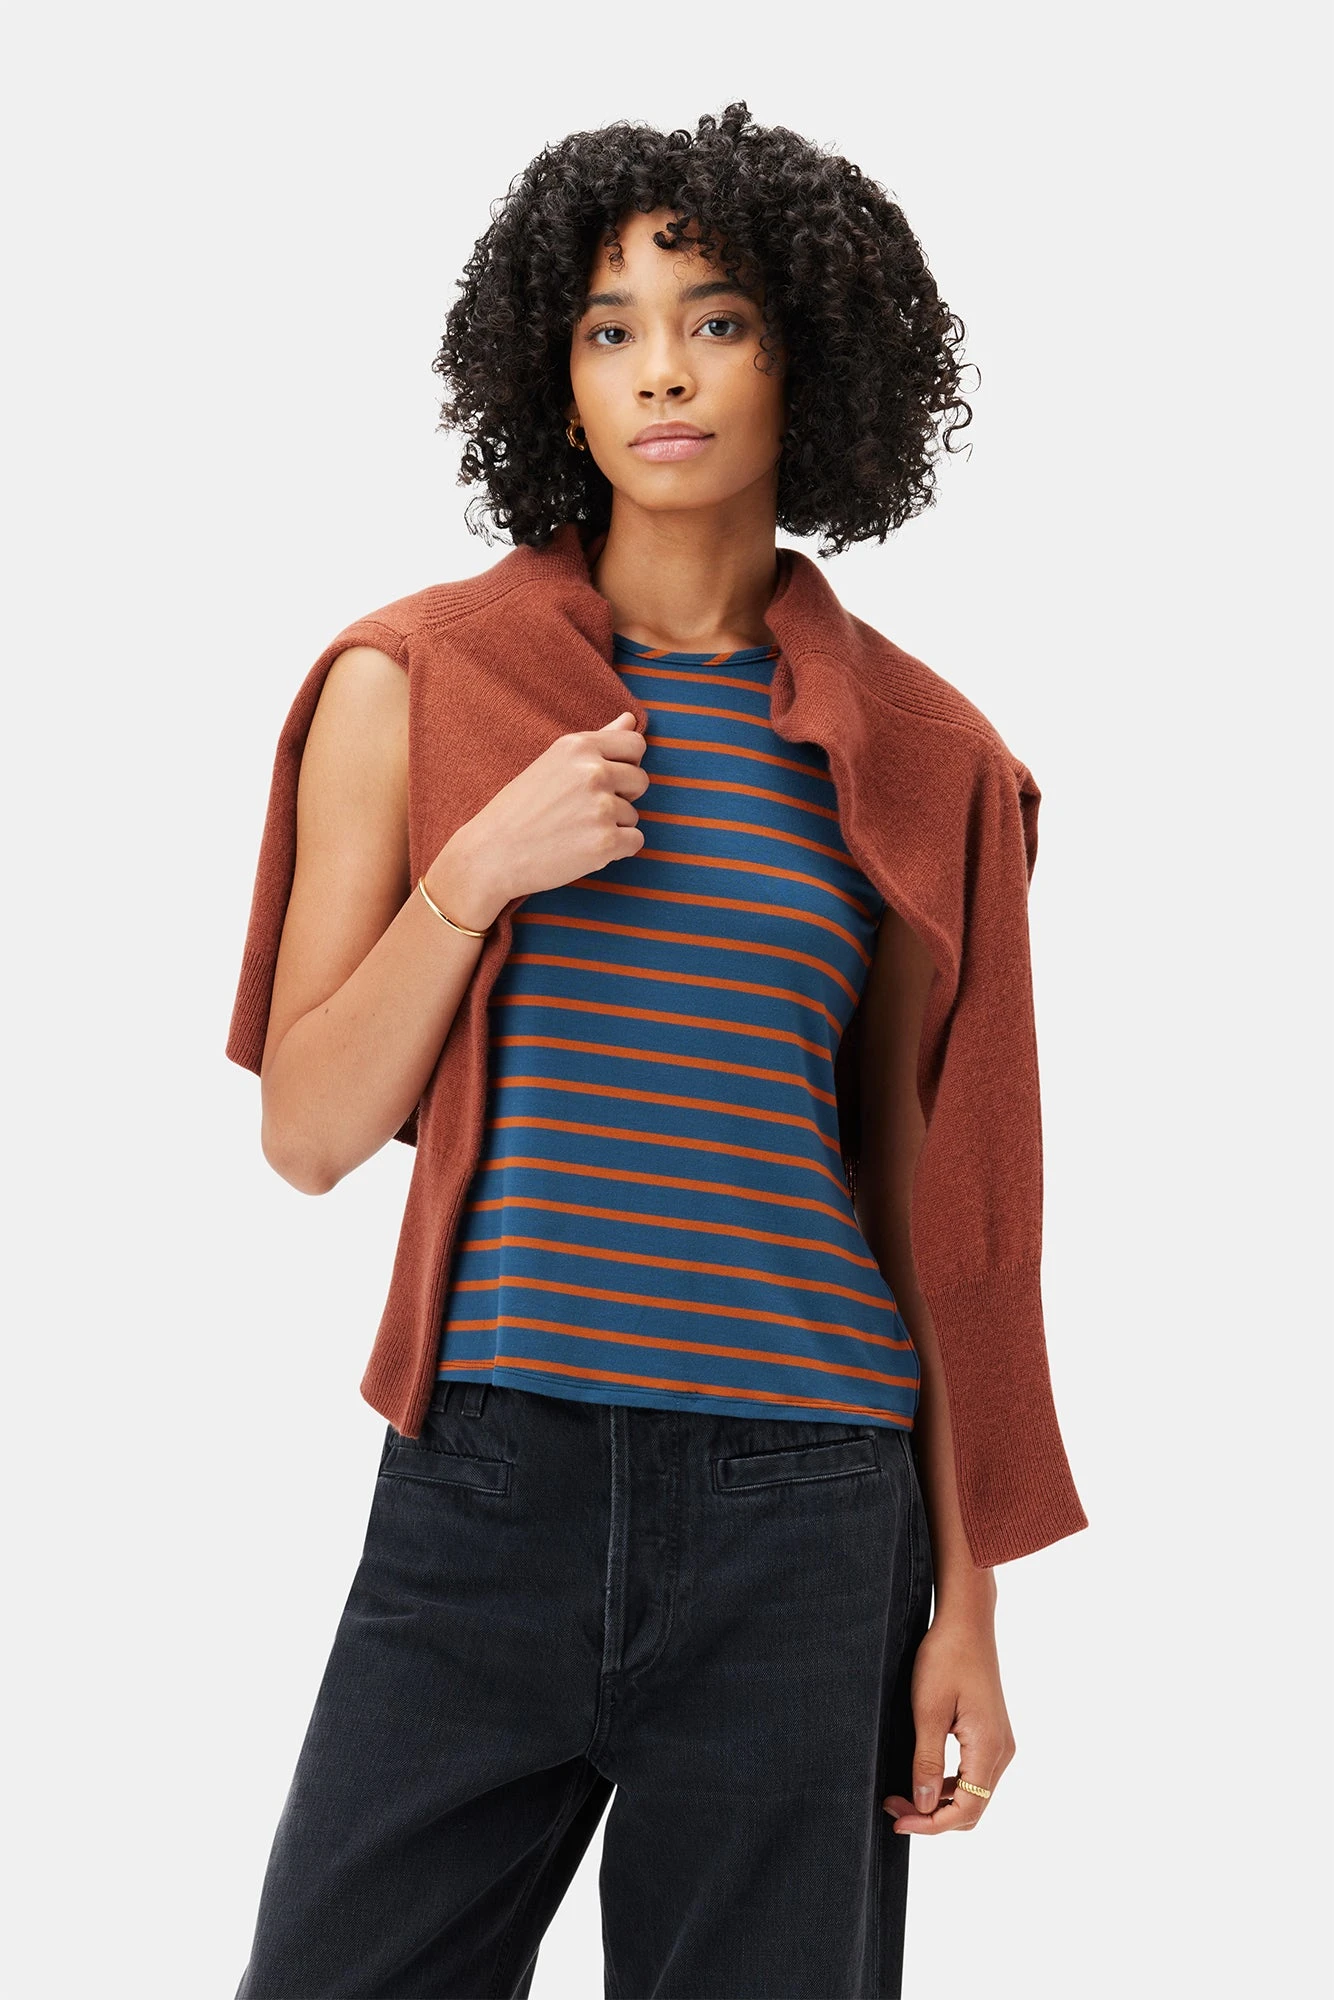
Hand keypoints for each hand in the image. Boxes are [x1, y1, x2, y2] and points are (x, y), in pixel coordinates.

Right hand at [426, 712, 647, 929]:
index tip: (603, 780)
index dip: (625, 765)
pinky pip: (635, 842)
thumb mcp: (554, 762)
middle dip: (622, 797)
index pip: (635, 744)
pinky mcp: (606, 842)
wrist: (491, 854)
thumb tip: (631, 718)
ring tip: (574, 831)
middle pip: (640, 781)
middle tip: (583, 810)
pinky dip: (615, 850)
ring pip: (633, 815)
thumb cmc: (519, 808)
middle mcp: (593, 772)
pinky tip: (584, 849)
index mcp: (579, 746)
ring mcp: (601, 807)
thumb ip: (599, 739)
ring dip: (612, 826)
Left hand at [881, 1608, 1015, 1833]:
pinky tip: (922, 1776)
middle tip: (893, 1807)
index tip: (898, 1820)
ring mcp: (999, 1743)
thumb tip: (926, 1805)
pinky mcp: (991, 1734)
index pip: (967, 1810)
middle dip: (933, 1816)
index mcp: (989, 1748)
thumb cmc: (945, 1658)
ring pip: (974, 1794)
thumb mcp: (928, 1710)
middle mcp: (1002, 1751)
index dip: (931, 1824)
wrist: (966, 1622)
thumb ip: (927, 1761)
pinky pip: (974, 1774)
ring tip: (902, 1795)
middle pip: (973, 1808)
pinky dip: (950, 1784)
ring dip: (940, 1802)